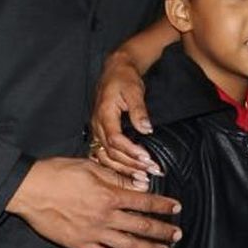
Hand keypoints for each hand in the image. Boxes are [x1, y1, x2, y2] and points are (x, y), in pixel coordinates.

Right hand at [6, 157, 180, 247]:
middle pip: (142, 226)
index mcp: (110, 195)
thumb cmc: (58, 173)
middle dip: (163, 230)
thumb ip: (116, 178)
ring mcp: (93, 233)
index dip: (163, 205)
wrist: (29, 189)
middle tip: (177, 234)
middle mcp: (105, 217)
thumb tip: (140, 185)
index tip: (177, 208)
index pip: (144, 202)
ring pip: (128, 245)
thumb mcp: (90, 167)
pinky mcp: (80, 245)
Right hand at [89, 50, 160, 181]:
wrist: (115, 70)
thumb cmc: (124, 78)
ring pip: (106, 156)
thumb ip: (139, 111)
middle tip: (151, 171)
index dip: (130, 150)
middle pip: (110, 152)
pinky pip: (104, 154)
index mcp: (104, 113)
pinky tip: (127, 174)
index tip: (147, 158)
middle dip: (131, 164)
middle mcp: (97, 124)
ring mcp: (97, 130)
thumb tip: (146, 128)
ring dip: (124, 168)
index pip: (115, 138)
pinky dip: (115, 166)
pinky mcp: (100, 133)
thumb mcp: (134, 90)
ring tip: (142, 177)